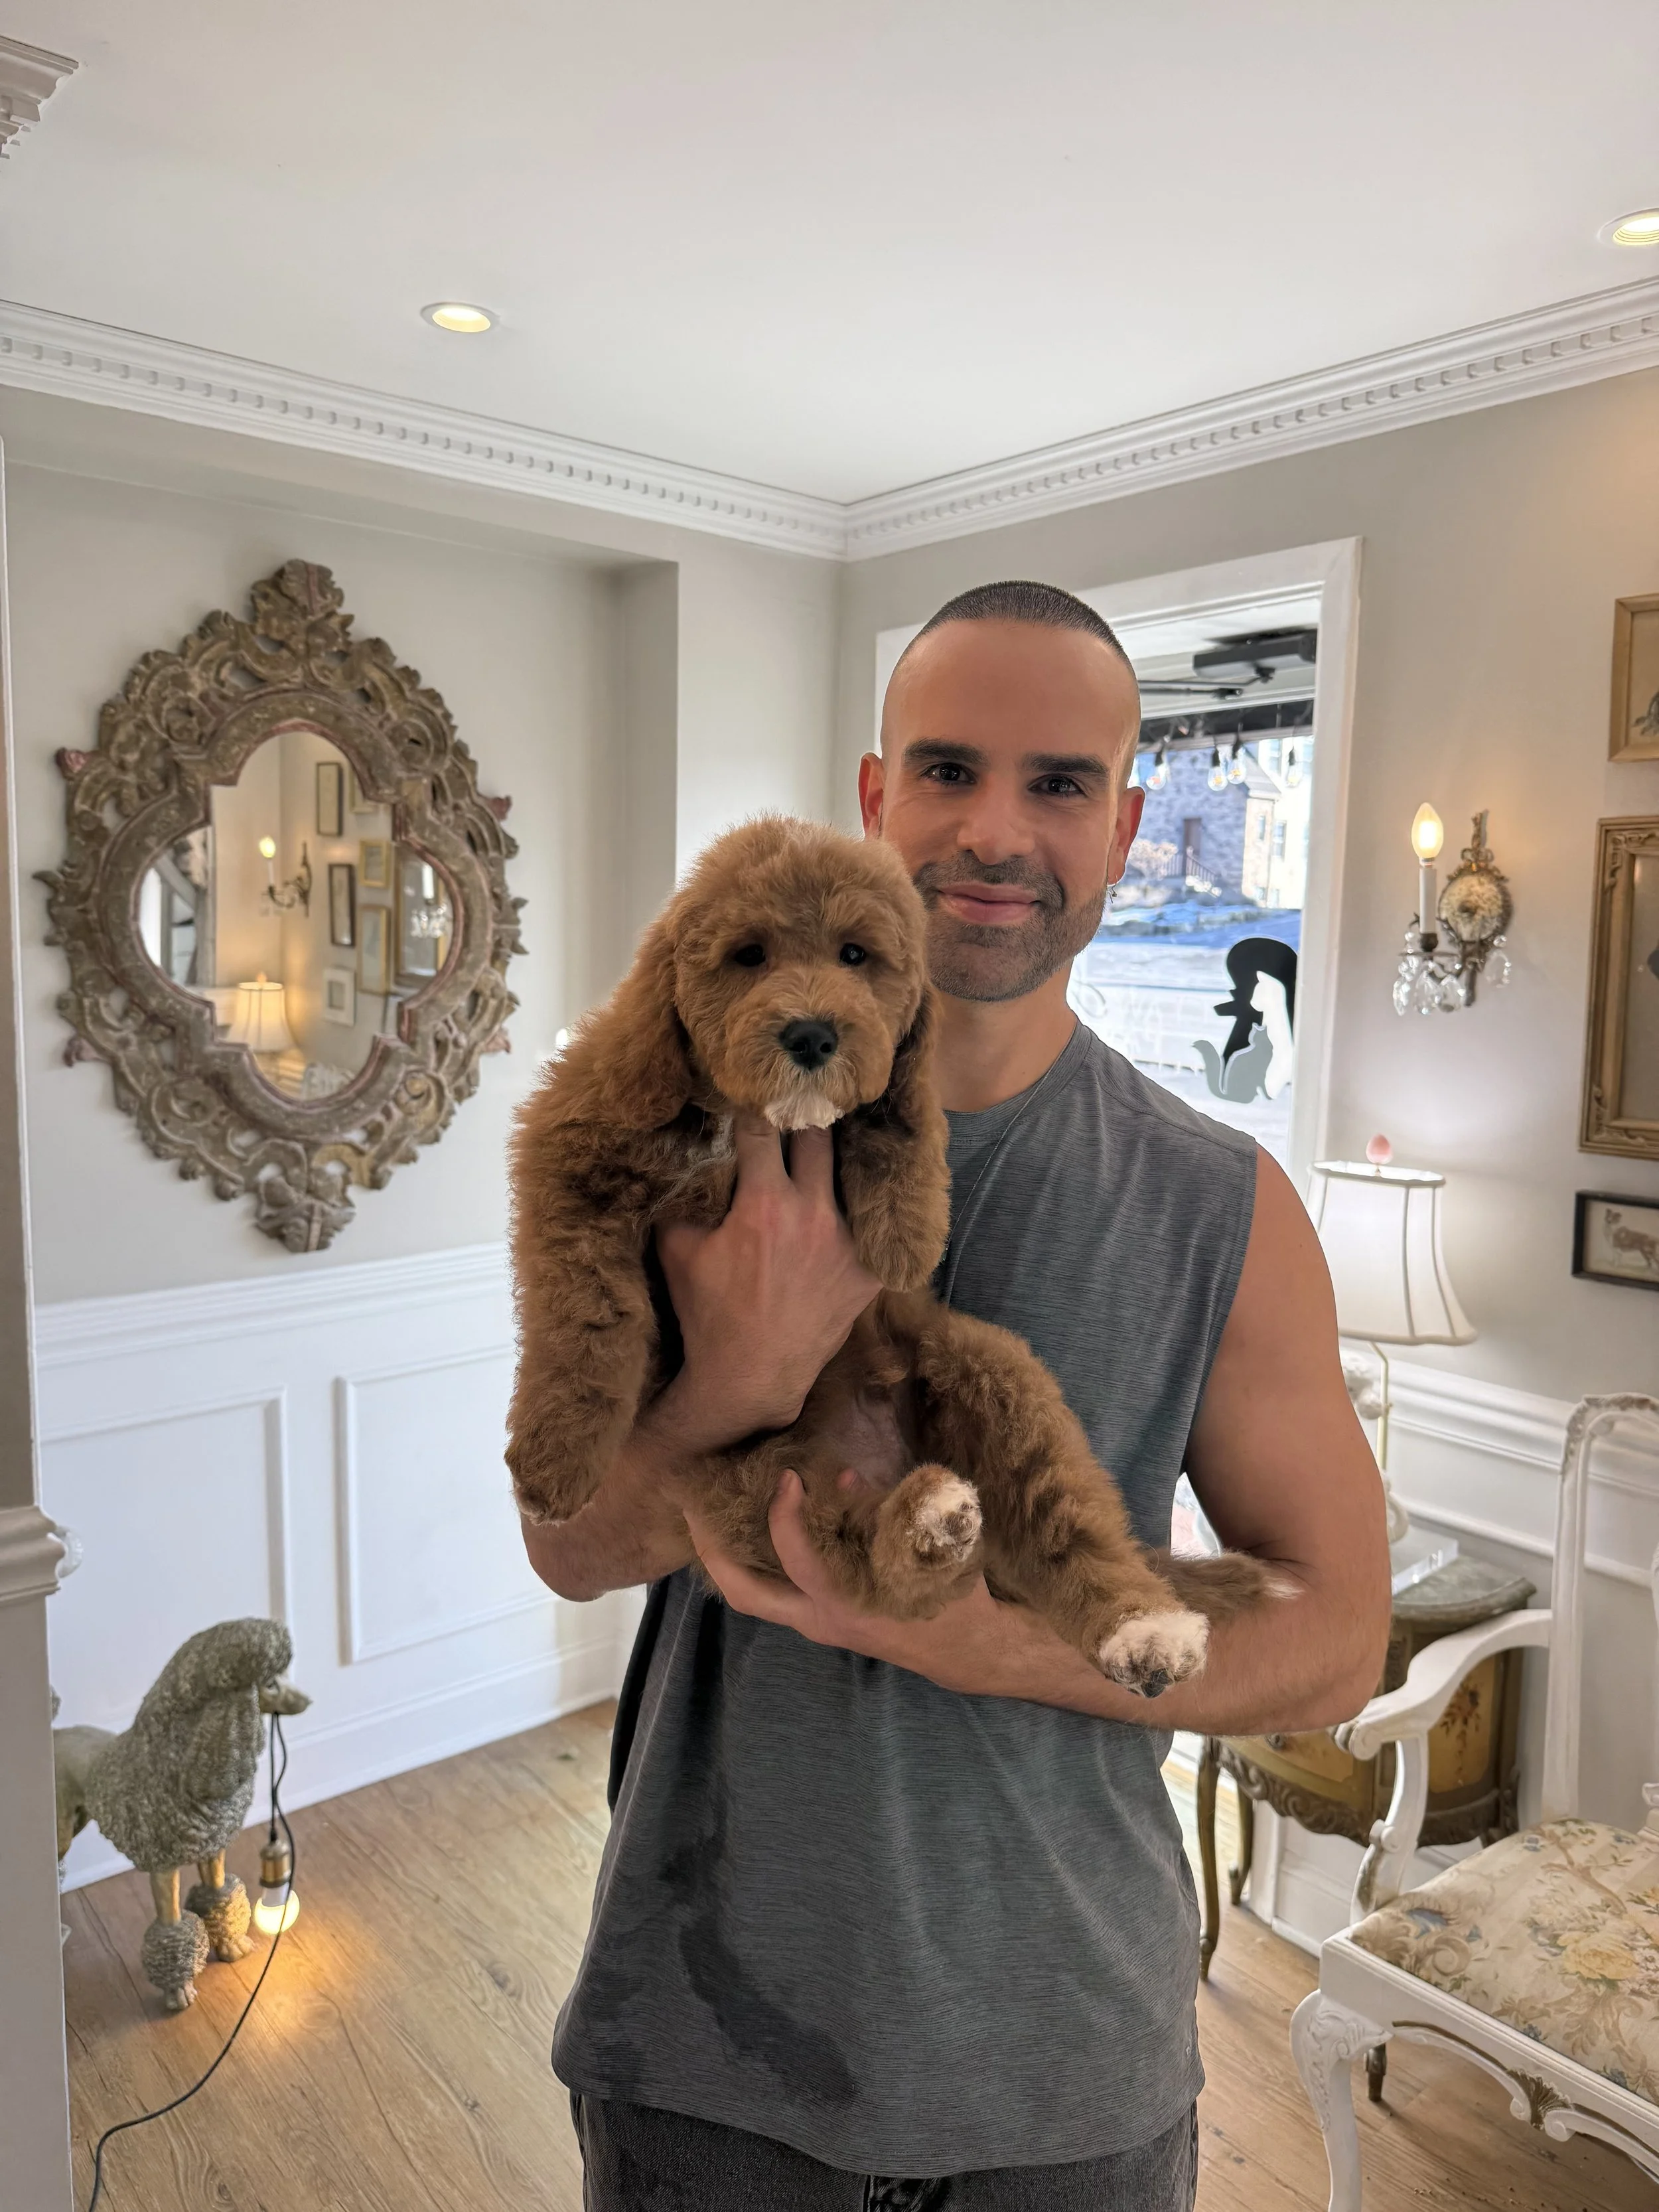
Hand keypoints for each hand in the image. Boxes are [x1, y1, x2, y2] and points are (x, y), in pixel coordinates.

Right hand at [658, 1117, 879, 1447]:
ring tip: (836, 1141)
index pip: (762, 1131)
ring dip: (839, 1159)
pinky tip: (860, 1195)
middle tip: (799, 1105)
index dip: (752, 1111)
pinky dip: (863, 1208)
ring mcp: (850, 1243)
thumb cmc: (709, 1314)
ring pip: (853, 1174)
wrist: (751, 1376)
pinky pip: (874, 1223)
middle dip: (804, 1117)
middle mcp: (815, 1215)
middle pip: (819, 1136)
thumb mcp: (678, 1251)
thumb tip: (687, 1162)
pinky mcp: (871, 1271)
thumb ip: (685, 1200)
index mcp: (765, 1205)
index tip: (751, 1098)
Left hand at [684, 1469, 1062, 1699]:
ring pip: (752, 1597)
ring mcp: (816, 1624)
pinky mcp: (820, 1621)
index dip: (784, 1515)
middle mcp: (819, 1619)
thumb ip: (883, 1514)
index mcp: (846, 1601)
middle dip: (712, 1551)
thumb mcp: (927, 1547)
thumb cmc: (951, 1597)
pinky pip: (772, 1593)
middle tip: (694, 1505)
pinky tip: (751, 1530)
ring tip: (709, 1514)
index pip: (797, 1557)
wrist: (967, 1651)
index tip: (788, 1477)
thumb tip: (841, 1477)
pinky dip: (756, 1562)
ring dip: (727, 1558)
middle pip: (744, 1594)